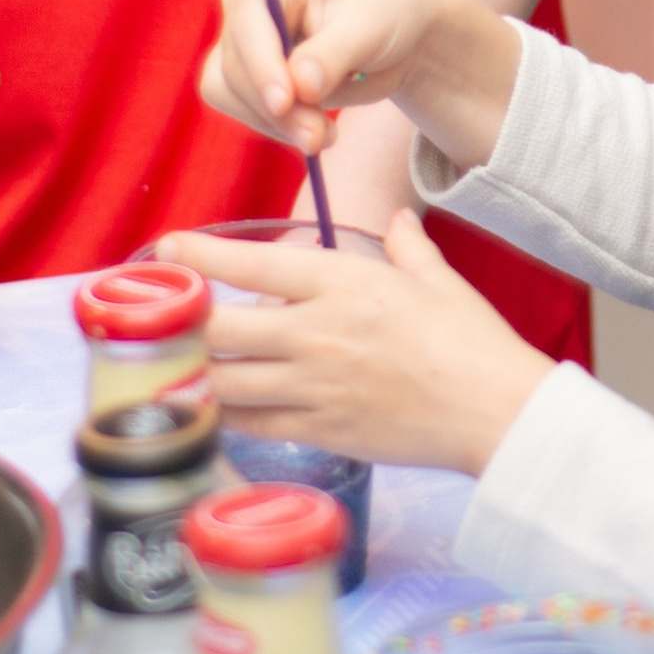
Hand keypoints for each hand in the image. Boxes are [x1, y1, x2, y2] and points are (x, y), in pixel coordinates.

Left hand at [155, 206, 550, 477]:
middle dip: (179, 322)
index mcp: (342, 284)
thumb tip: (397, 222)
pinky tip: (207, 409)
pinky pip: (251, 423)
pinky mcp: (320, 431)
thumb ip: (406, 246)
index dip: (199, 257)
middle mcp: (317, 332)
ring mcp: (314, 386)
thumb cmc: (472, 341)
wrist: (496, 411)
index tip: (166, 249)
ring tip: (166, 365)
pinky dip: (223, 415)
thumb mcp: (438, 280)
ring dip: (191, 373)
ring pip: (224, 381)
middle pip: (219, 328)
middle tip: (156, 317)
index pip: (252, 266)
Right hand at [198, 0, 517, 174]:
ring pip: (227, 90)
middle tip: (318, 138)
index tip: (285, 103)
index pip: (248, 24)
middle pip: (234, 64)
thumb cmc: (387, 11)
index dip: (262, 67)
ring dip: (273, 122)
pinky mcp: (243, 72)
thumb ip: (333, 54)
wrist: (398, 31)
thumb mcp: (372, 25)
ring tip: (324, 134)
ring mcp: (239, 36)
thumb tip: (300, 86)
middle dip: (276, 107)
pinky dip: (272, 126)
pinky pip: (239, 108)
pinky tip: (312, 128)